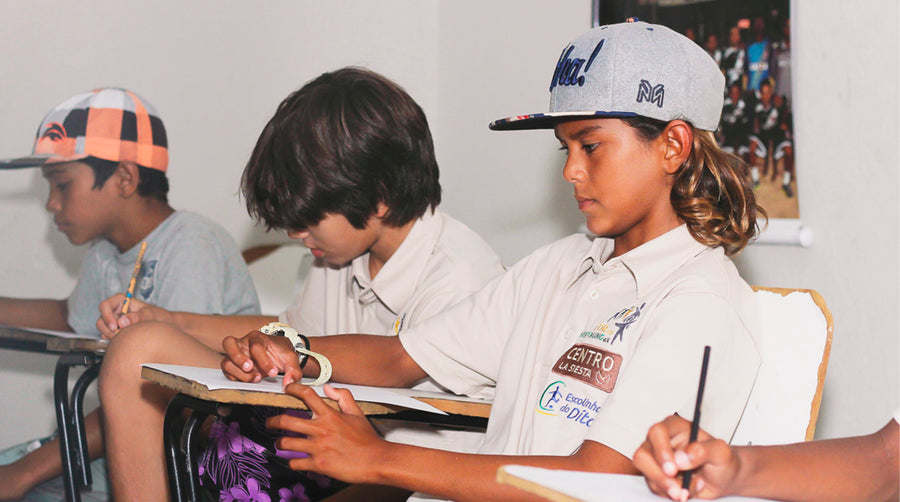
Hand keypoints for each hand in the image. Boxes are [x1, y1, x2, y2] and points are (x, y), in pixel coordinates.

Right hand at [96, 293, 174, 338]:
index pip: (105, 305)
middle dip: (108, 329)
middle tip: (119, 335)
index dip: (107, 316)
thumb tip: (122, 321)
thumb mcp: (149, 314)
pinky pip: (108, 337)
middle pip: (101, 320)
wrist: (164, 325)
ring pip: (103, 329)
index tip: (115, 326)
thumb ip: (137, 317)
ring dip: (111, 336)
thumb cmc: (158, 316)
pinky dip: (113, 340)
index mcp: (121, 301)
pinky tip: (124, 341)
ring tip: (125, 337)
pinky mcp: (115, 331)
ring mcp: (114, 321)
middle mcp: (115, 311)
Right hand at [221, 330, 300, 385]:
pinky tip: (248, 380)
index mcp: (257, 337)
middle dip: (238, 358)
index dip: (264, 361)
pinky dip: (236, 378)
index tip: (273, 373)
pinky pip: (227, 372)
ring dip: (239, 373)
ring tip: (255, 379)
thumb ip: (293, 370)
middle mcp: (243, 343)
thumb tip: (288, 383)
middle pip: (229, 343)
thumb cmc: (280, 353)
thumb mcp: (291, 359)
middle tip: (250, 368)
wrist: (277, 353)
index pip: (256, 347)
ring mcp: (235, 354)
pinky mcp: (232, 365)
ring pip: (226, 361)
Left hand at [266, 383, 386, 483]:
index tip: (287, 389)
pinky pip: (295, 462)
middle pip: (286, 420)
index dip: (293, 389)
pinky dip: (292, 462)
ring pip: (286, 443)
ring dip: (280, 443)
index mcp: (330, 415)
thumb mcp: (357, 413)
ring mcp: (318, 448)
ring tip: (280, 443)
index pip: (307, 395)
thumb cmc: (367, 439)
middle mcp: (321, 429)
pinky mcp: (318, 464)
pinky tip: (294, 460)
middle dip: (272, 421)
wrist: (375, 460)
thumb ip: (343, 397)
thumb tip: (329, 388)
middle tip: (269, 423)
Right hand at [633, 415, 740, 500]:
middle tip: (677, 490)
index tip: (672, 469)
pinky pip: (654, 487)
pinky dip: (670, 493)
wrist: (723, 477)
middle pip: (642, 455)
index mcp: (674, 427)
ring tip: (690, 490)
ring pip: (646, 474)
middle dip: (659, 476)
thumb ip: (703, 451)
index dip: (661, 450)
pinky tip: (687, 490)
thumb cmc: (721, 460)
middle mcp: (661, 441)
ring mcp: (655, 459)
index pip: (657, 432)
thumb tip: (682, 458)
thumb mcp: (720, 452)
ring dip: (667, 487)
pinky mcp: (655, 475)